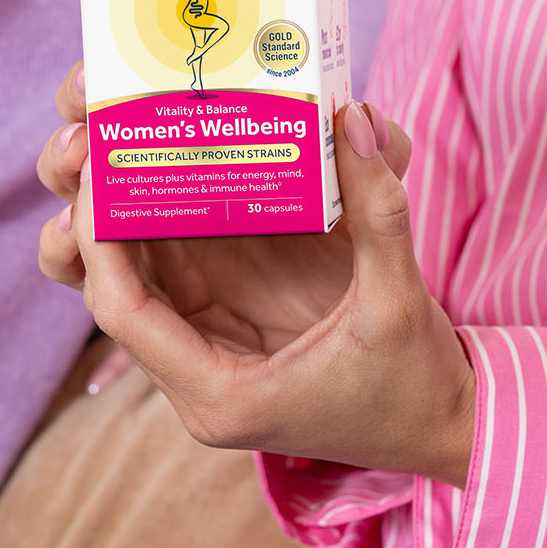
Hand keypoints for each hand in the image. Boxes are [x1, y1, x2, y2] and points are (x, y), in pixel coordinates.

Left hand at [38, 67, 475, 487]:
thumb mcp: (400, 301)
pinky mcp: (233, 325)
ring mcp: (213, 349)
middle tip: (98, 133)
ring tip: (126, 132)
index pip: (124, 311)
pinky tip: (176, 156)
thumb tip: (357, 120)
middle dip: (98, 212)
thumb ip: (378, 213)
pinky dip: (176, 212)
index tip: (99, 169)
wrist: (448, 427)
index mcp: (221, 394)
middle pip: (117, 287)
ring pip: (143, 272)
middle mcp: (201, 377)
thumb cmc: (418, 386)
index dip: (100, 238)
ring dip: (130, 205)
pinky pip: (184, 264)